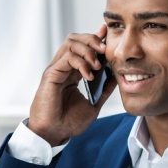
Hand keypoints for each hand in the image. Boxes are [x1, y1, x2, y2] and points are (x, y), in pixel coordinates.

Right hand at [27, 24, 116, 145]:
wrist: (55, 134)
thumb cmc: (69, 122)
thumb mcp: (93, 104)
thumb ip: (104, 90)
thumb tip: (116, 76)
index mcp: (72, 72)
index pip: (82, 47)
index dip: (95, 37)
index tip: (107, 33)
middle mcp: (63, 67)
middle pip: (75, 39)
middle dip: (92, 39)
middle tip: (105, 49)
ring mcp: (56, 69)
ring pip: (71, 43)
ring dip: (88, 49)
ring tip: (98, 64)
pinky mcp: (51, 74)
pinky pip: (67, 58)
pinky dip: (81, 63)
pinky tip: (89, 75)